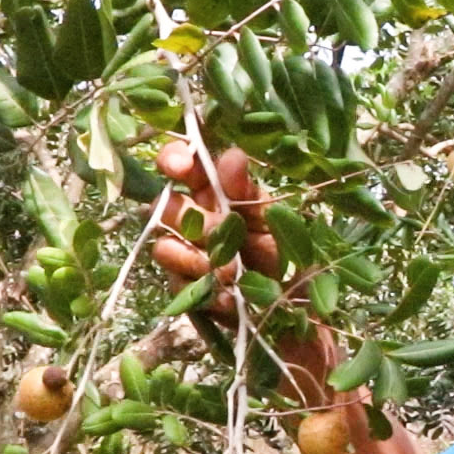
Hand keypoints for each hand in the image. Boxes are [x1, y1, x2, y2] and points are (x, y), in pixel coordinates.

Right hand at [149, 139, 283, 292]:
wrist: (290, 297)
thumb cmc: (280, 248)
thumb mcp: (271, 216)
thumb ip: (246, 190)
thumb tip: (232, 156)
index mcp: (211, 191)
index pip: (179, 165)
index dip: (173, 158)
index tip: (181, 168)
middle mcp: (191, 218)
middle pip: (164, 207)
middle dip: (193, 220)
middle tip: (223, 231)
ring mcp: (183, 253)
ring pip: (164, 247)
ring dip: (196, 259)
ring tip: (231, 272)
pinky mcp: (183, 287)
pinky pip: (177, 285)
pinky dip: (205, 290)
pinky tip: (229, 296)